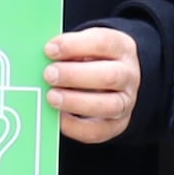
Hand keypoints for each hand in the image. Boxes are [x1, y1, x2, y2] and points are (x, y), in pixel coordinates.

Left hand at [46, 25, 140, 146]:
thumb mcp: (85, 46)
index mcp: (121, 48)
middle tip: (49, 74)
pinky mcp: (116, 125)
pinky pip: (98, 131)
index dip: (75, 46)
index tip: (50, 50)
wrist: (112, 81)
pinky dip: (76, 126)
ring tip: (52, 97)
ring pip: (109, 105)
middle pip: (109, 76)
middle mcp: (128, 75)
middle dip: (75, 76)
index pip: (103, 43)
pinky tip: (58, 117)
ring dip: (77, 102)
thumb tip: (44, 57)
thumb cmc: (91, 60)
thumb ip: (68, 50)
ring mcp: (126, 102)